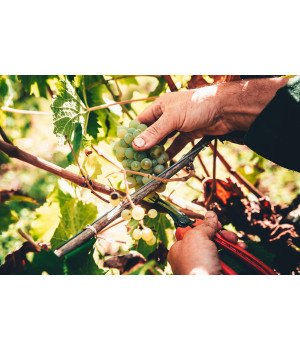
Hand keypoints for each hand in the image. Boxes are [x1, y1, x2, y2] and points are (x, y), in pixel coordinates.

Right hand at [133, 77, 288, 157]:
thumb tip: (135, 145)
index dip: (132, 134)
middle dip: (145, 147)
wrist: (225, 110)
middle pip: (152, 133)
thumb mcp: (172, 118)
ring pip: (164, 141)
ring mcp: (179, 125)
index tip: (125, 148)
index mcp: (160, 106)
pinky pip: (177, 145)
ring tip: (150, 165)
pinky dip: (172, 154)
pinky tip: (166, 163)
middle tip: (136, 160)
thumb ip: (155, 132)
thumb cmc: (197, 106)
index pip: (141, 121)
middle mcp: (168, 116)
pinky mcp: (189, 133)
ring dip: (158, 152)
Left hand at [167, 211, 246, 274]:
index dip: (203, 225)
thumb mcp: (197, 237)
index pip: (191, 232)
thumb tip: (210, 214)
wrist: (211, 291)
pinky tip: (241, 249)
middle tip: (227, 235)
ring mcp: (206, 267)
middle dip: (221, 234)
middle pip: (208, 239)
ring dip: (231, 242)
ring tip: (236, 243)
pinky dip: (237, 253)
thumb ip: (204, 225)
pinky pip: (229, 259)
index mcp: (179, 249)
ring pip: (221, 248)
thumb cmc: (197, 265)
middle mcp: (191, 258)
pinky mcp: (219, 273)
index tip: (213, 222)